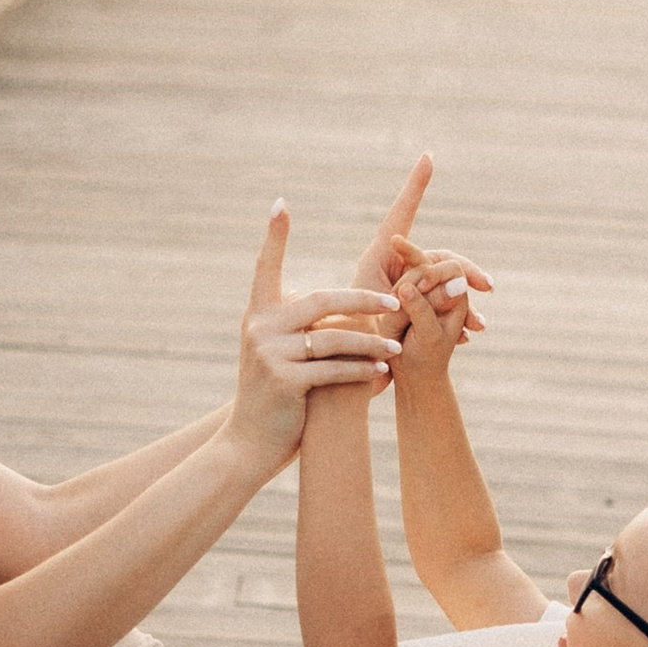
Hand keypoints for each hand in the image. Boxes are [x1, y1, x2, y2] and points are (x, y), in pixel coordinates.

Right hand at [226, 207, 400, 473]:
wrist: (251, 443)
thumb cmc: (277, 394)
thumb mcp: (282, 352)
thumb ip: (303, 327)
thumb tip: (347, 303)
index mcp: (259, 314)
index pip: (265, 267)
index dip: (274, 237)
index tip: (280, 204)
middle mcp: (260, 327)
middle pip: (321, 300)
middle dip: (363, 301)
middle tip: (396, 302)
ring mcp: (269, 354)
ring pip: (333, 338)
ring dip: (370, 344)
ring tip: (396, 350)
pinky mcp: (284, 381)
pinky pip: (334, 370)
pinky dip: (361, 372)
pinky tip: (381, 376)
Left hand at [355, 155, 491, 334]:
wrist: (345, 372)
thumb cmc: (350, 341)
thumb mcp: (376, 314)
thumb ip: (407, 297)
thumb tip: (443, 286)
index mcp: (381, 255)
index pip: (403, 213)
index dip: (415, 185)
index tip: (427, 156)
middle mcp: (396, 265)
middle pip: (439, 256)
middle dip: (467, 271)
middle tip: (488, 286)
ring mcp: (407, 284)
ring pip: (446, 283)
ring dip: (466, 304)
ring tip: (480, 326)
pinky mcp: (414, 305)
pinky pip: (443, 304)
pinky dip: (457, 319)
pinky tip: (470, 335)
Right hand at [389, 261, 477, 384]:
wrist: (412, 374)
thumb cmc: (426, 358)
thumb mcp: (428, 335)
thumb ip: (422, 310)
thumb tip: (409, 286)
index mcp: (457, 297)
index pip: (451, 268)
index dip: (435, 272)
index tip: (422, 285)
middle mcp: (441, 292)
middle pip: (426, 266)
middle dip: (413, 278)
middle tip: (400, 295)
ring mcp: (422, 295)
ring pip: (407, 275)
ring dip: (400, 289)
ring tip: (397, 317)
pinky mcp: (404, 300)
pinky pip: (395, 287)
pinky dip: (391, 296)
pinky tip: (390, 313)